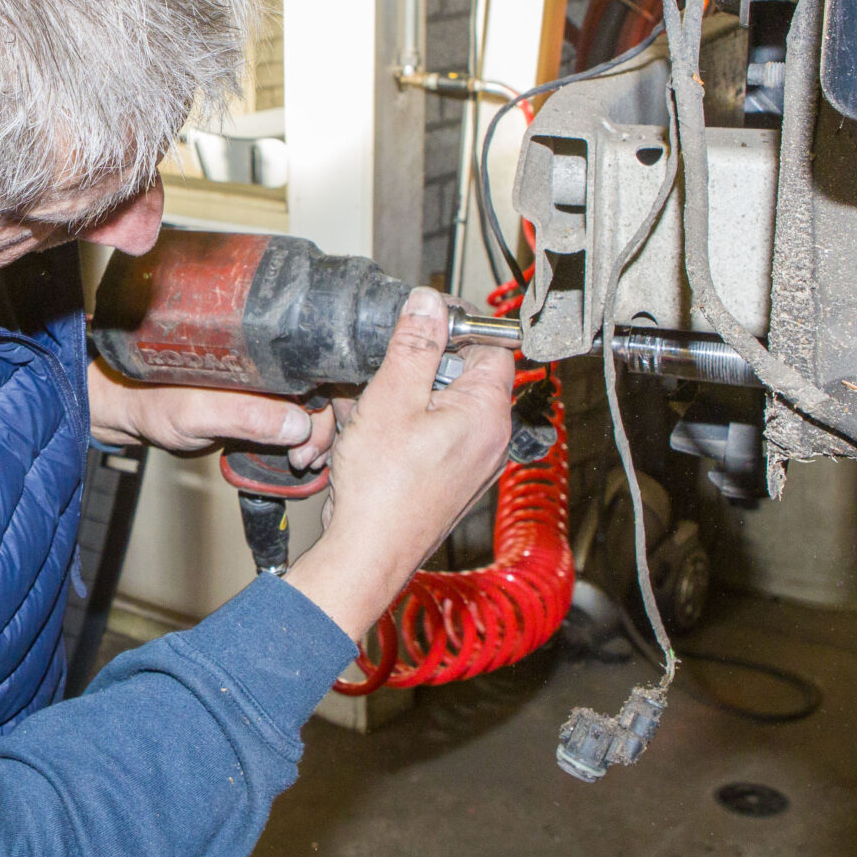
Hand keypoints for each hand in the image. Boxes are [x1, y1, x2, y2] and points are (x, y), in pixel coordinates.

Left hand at [86, 363, 338, 470]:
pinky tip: (298, 455)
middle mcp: (265, 364)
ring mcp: (262, 384)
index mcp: (256, 351)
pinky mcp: (256, 403)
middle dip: (323, 427)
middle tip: (307, 458)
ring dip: (315, 435)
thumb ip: (244, 416)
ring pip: (309, 407)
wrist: (129, 413)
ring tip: (302, 460)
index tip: (314, 441)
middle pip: (320, 389)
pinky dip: (302, 437)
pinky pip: (293, 418)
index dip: (326, 408)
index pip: (315, 371)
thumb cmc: (150, 402)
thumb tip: (297, 424)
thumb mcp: (195, 412)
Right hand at [283, 288, 513, 638]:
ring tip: (366, 417)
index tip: (419, 327)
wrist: (368, 553)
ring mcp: (470, 463)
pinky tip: (368, 441)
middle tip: (379, 379)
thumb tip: (430, 303)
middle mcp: (489, 439)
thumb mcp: (391, 398)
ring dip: (397, 402)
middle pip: (458, 376)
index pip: (489, 346)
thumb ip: (414, 345)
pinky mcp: (447, 480)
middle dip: (413, 371)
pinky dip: (397, 430)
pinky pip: (426, 436)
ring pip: (435, 407)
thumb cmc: (383, 491)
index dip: (453, 329)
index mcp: (488, 413)